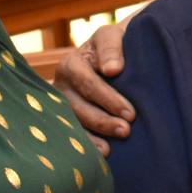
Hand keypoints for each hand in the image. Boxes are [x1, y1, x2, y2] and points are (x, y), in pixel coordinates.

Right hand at [52, 24, 132, 155]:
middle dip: (102, 121)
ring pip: (73, 124)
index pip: (87, 83)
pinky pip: (72, 136)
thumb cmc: (116, 45)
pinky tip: (101, 155)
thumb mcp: (113, 36)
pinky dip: (87, 146)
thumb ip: (112, 47)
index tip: (130, 113)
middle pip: (78, 107)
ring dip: (93, 137)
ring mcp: (62, 106)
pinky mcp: (66, 121)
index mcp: (70, 64)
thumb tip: (113, 69)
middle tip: (126, 131)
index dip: (108, 99)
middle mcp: (61, 87)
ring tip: (111, 149)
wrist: (115, 56)